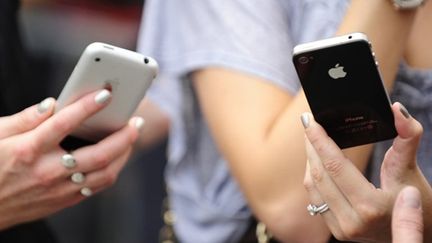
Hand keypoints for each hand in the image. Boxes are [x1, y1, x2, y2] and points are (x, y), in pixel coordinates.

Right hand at [0, 89, 142, 229]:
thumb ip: (25, 119)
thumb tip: (53, 104)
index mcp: (28, 150)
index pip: (64, 124)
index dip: (87, 107)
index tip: (106, 94)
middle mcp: (48, 172)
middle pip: (98, 155)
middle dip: (123, 136)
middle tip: (136, 122)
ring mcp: (58, 190)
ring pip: (104, 174)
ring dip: (124, 154)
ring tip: (131, 137)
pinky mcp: (64, 201)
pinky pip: (97, 187)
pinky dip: (112, 169)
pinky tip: (116, 156)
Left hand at [302, 102, 431, 241]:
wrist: (418, 236)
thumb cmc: (418, 203)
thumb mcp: (411, 170)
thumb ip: (407, 137)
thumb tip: (396, 109)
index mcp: (370, 207)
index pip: (335, 166)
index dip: (319, 140)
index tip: (310, 120)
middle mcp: (352, 222)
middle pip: (319, 174)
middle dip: (311, 145)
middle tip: (308, 122)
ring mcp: (341, 230)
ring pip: (313, 187)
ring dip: (310, 160)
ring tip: (312, 138)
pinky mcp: (336, 231)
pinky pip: (316, 199)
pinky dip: (314, 176)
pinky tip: (316, 161)